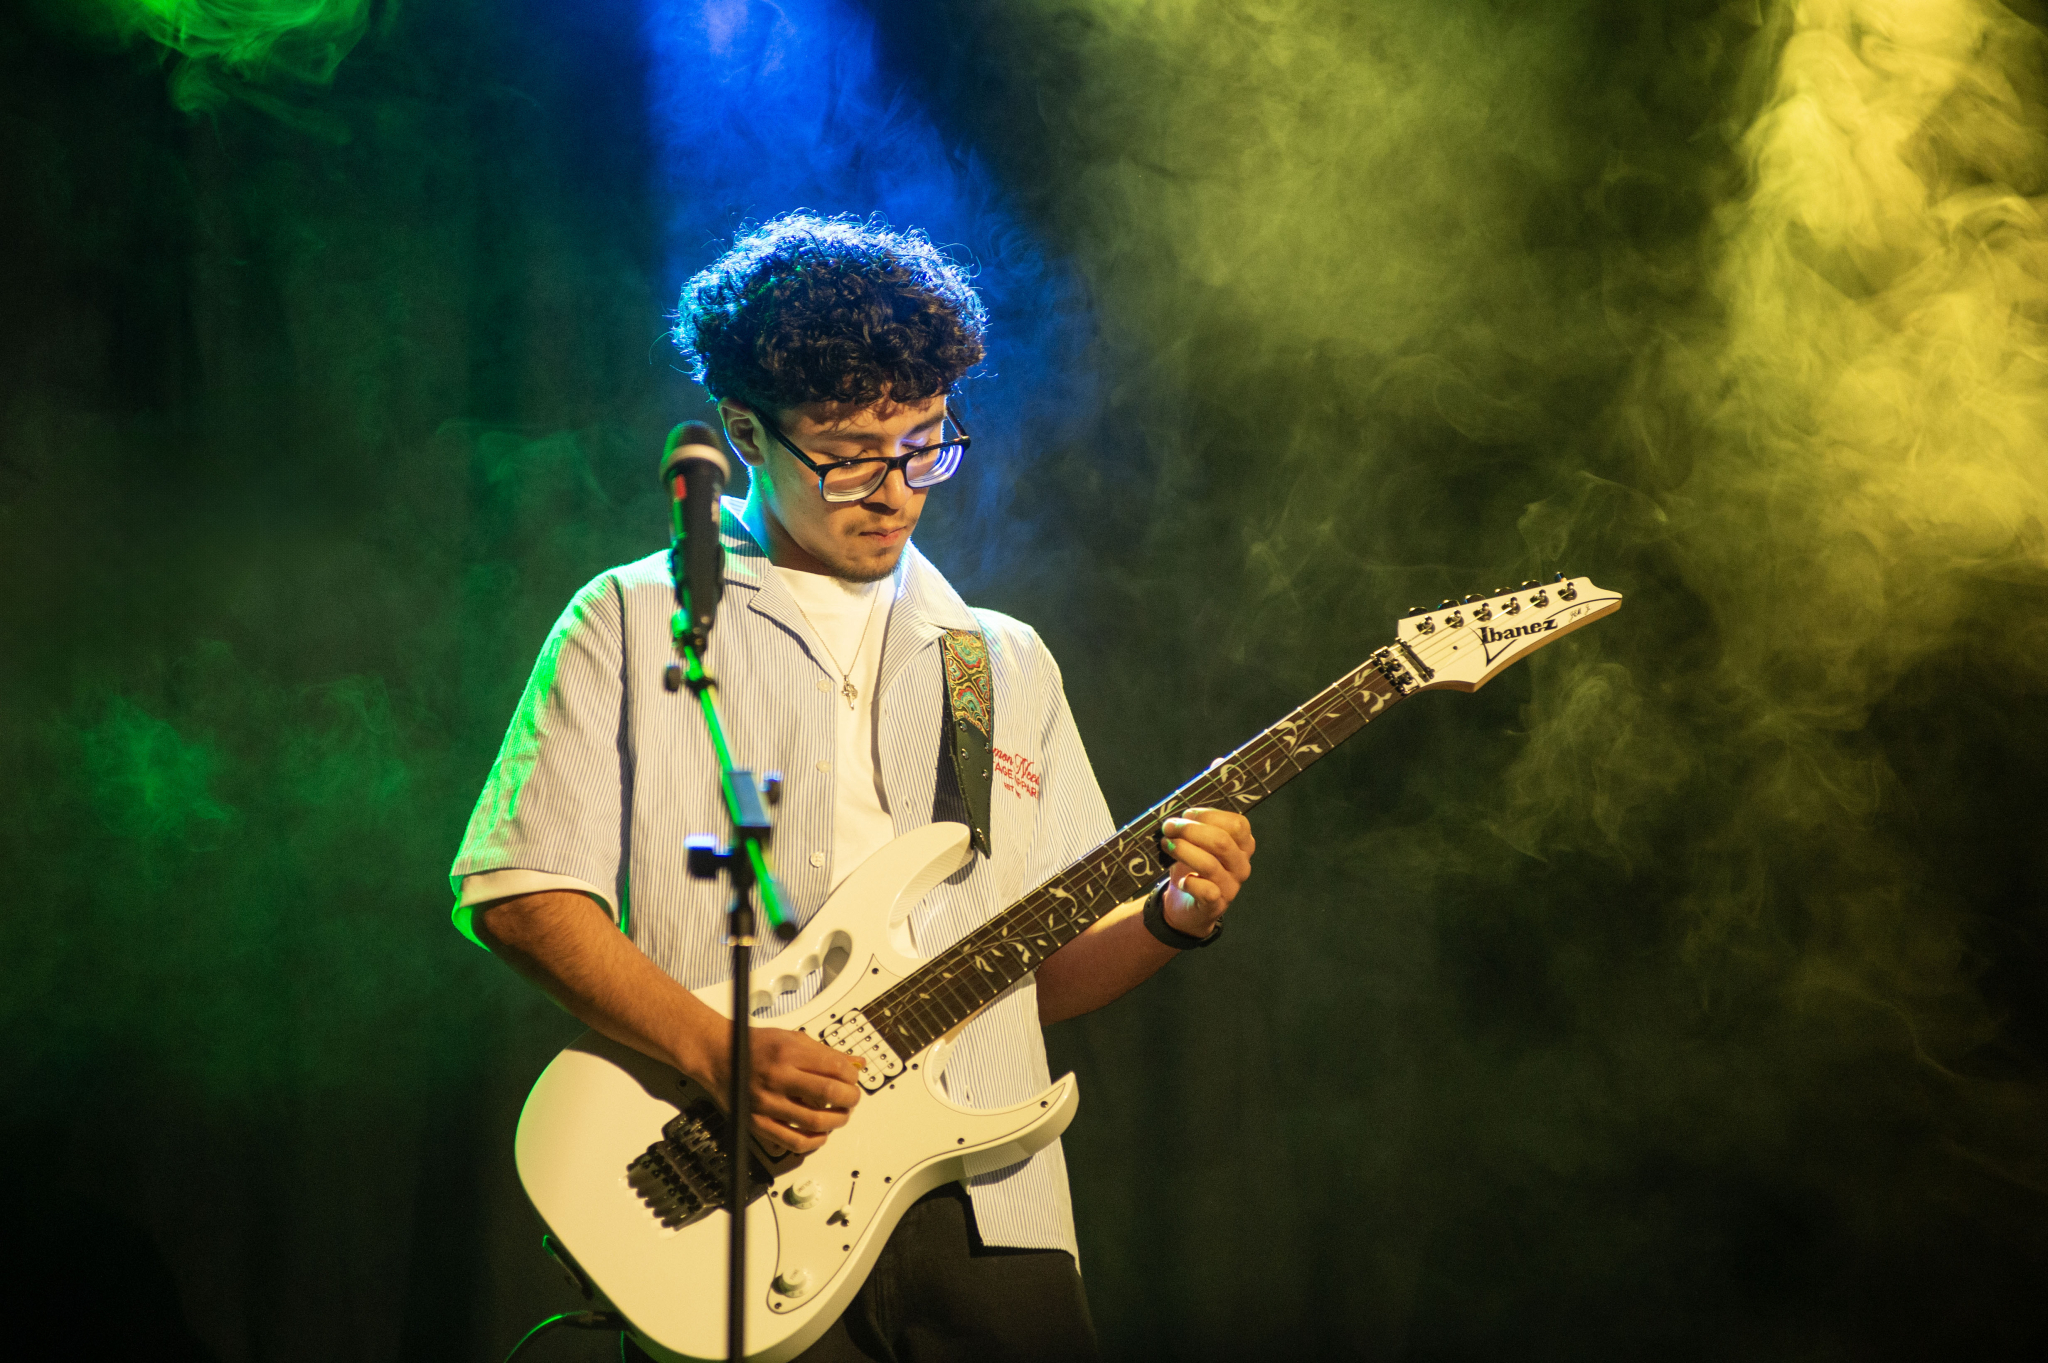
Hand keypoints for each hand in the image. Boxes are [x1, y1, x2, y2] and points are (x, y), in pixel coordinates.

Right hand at [694, 1025, 864, 1156]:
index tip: (853, 1079)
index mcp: (788, 1052)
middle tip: (852, 1098)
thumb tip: (857, 1064)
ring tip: (840, 1115)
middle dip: (851, 1098)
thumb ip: (825, 1052)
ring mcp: (767, 1103)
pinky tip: (822, 1134)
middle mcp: (778, 1077)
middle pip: (830, 1093)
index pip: (835, 1067)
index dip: (852, 1076)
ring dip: (838, 1120)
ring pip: (816, 1121)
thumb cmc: (755, 1046)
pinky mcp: (758, 1123)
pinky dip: (815, 1142)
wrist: (717, 1057)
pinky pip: (794, 1142)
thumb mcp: (792, 1038)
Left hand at [1159, 807, 1254, 938]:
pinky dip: (1190, 883)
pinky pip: (1206, 891)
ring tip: (1166, 844)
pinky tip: (1181, 882)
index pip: (1237, 824)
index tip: (1186, 815)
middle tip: (1169, 827)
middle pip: (1222, 841)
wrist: (1186, 905)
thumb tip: (1176, 820)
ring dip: (1183, 850)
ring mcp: (1231, 887)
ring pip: (1210, 864)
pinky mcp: (1217, 905)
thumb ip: (1195, 828)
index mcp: (1243, 846)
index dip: (1209, 816)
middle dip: (1190, 830)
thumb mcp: (1198, 844)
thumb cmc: (1192, 867)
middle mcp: (1241, 866)